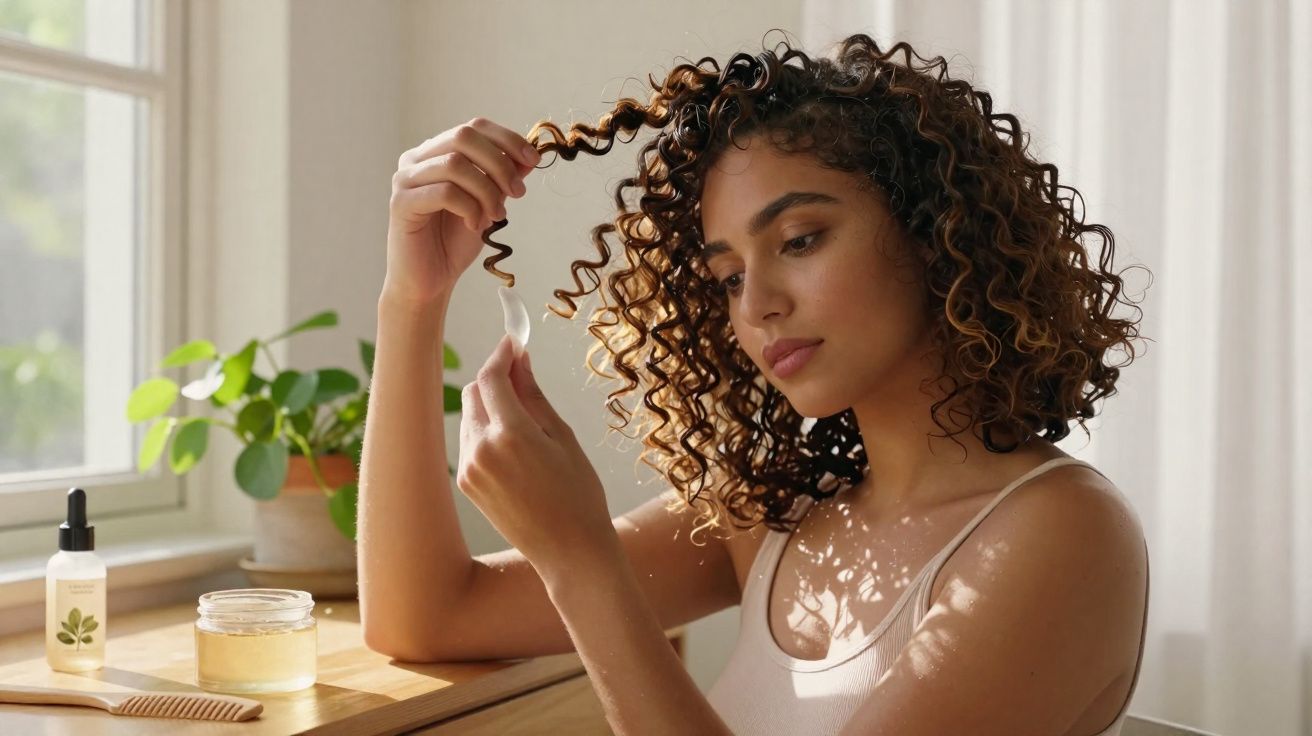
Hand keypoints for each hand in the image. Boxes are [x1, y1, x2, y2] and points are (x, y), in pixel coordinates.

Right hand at [384, 118, 540, 304]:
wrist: (429, 281)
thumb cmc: (453, 242)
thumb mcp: (488, 204)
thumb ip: (502, 179)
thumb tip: (529, 157)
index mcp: (436, 152)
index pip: (474, 127)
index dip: (508, 139)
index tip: (533, 161)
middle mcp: (417, 159)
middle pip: (463, 137)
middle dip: (500, 163)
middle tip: (518, 193)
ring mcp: (405, 179)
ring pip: (455, 164)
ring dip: (486, 190)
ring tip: (497, 216)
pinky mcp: (401, 203)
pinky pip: (443, 192)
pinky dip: (469, 207)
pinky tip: (475, 225)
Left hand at [457, 335, 616, 568]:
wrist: (570, 552)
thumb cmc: (579, 495)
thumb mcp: (564, 438)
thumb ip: (534, 396)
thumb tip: (520, 362)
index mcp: (511, 434)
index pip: (491, 377)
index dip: (501, 354)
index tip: (513, 343)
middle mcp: (482, 449)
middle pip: (474, 392)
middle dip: (495, 381)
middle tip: (524, 381)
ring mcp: (470, 469)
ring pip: (469, 417)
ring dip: (489, 408)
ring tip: (525, 426)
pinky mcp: (466, 485)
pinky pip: (469, 443)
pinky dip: (485, 434)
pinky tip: (514, 450)